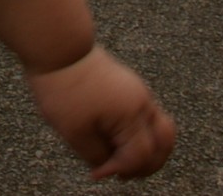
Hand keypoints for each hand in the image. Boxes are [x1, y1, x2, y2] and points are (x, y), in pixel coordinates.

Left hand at [27, 44, 176, 180]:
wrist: (59, 49)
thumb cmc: (64, 88)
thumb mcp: (74, 132)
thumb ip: (96, 155)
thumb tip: (108, 168)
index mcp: (130, 114)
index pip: (140, 156)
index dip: (121, 170)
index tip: (98, 173)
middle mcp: (142, 102)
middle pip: (163, 143)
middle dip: (144, 165)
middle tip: (120, 174)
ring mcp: (140, 92)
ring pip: (161, 128)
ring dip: (149, 149)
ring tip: (124, 160)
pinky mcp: (132, 87)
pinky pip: (149, 116)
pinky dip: (142, 134)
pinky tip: (118, 141)